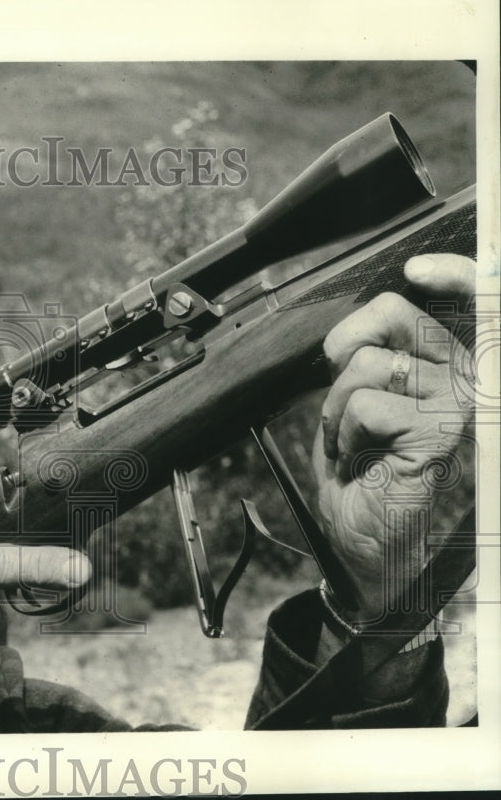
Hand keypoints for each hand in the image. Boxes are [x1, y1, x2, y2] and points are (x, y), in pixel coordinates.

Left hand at [315, 253, 475, 621]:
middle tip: (345, 396)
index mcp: (447, 359)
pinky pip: (367, 405)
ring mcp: (457, 403)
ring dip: (337, 405)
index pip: (466, 295)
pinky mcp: (440, 432)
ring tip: (352, 436)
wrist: (362, 533)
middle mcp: (464, 374)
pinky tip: (362, 454)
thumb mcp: (359, 396)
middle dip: (342, 353)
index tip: (418, 268)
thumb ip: (370, 353)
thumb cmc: (362, 464)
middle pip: (388, 314)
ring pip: (368, 365)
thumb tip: (357, 320)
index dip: (449, 271)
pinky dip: (344, 431)